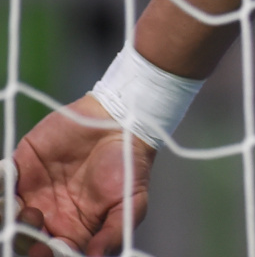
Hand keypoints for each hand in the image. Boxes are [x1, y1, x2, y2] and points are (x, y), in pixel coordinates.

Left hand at [13, 95, 154, 256]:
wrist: (121, 121)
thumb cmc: (129, 165)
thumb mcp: (131, 203)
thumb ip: (114, 232)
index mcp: (71, 230)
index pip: (48, 253)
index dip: (43, 254)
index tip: (47, 247)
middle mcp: (47, 216)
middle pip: (20, 238)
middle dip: (21, 238)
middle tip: (35, 219)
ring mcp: (30, 193)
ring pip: (5, 215)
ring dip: (4, 215)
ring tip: (20, 205)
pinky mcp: (19, 168)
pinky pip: (0, 183)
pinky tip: (9, 179)